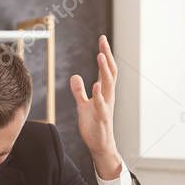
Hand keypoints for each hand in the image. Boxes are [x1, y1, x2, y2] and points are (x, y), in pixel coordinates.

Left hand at [70, 35, 122, 179]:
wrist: (100, 145)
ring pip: (108, 85)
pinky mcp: (101, 118)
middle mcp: (108, 96)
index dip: (105, 54)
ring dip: (104, 70)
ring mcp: (106, 106)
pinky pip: (101, 104)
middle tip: (103, 41)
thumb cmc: (93, 125)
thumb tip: (75, 76)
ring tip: (100, 56)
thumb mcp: (83, 105)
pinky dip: (98, 95)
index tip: (102, 38)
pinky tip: (95, 85)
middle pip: (110, 72)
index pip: (106, 69)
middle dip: (107, 56)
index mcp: (104, 92)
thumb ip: (79, 91)